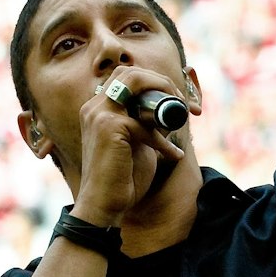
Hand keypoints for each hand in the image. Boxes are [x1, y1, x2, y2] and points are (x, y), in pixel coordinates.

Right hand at [70, 66, 187, 225]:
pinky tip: (172, 154)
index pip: (126, 76)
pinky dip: (162, 139)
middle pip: (130, 71)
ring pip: (135, 82)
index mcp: (98, 108)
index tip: (179, 101)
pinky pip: (144, 123)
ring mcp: (98, 114)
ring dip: (163, 93)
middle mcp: (94, 106)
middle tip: (181, 102)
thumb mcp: (137, 143)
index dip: (155, 82)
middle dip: (162, 81)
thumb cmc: (122, 177)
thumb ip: (146, 125)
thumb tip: (169, 115)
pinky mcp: (109, 128)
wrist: (104, 205)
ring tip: (179, 113)